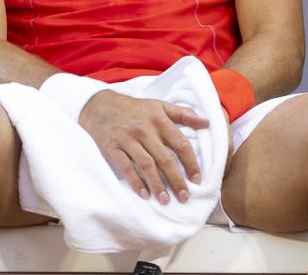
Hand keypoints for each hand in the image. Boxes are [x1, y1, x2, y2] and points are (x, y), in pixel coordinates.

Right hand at [78, 90, 208, 203]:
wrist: (100, 106)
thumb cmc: (135, 108)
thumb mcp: (159, 106)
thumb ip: (183, 114)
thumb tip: (207, 122)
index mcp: (159, 119)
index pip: (180, 144)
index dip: (190, 163)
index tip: (197, 179)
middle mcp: (145, 129)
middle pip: (165, 158)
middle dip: (176, 180)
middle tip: (184, 197)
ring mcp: (128, 139)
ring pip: (146, 165)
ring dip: (157, 185)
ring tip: (165, 200)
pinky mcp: (112, 148)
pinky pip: (126, 167)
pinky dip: (135, 182)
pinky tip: (144, 194)